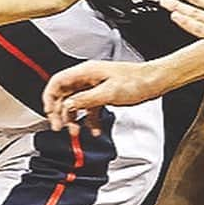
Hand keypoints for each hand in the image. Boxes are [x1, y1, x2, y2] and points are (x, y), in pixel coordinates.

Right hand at [43, 59, 163, 133]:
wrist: (154, 81)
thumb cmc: (136, 82)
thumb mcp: (108, 93)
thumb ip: (85, 100)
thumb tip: (67, 107)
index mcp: (86, 72)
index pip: (57, 82)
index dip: (49, 98)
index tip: (49, 114)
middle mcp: (87, 78)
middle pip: (64, 94)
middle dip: (60, 112)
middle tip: (60, 127)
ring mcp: (94, 86)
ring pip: (75, 103)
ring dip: (74, 119)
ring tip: (75, 132)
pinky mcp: (102, 94)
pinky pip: (89, 108)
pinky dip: (89, 120)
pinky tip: (94, 130)